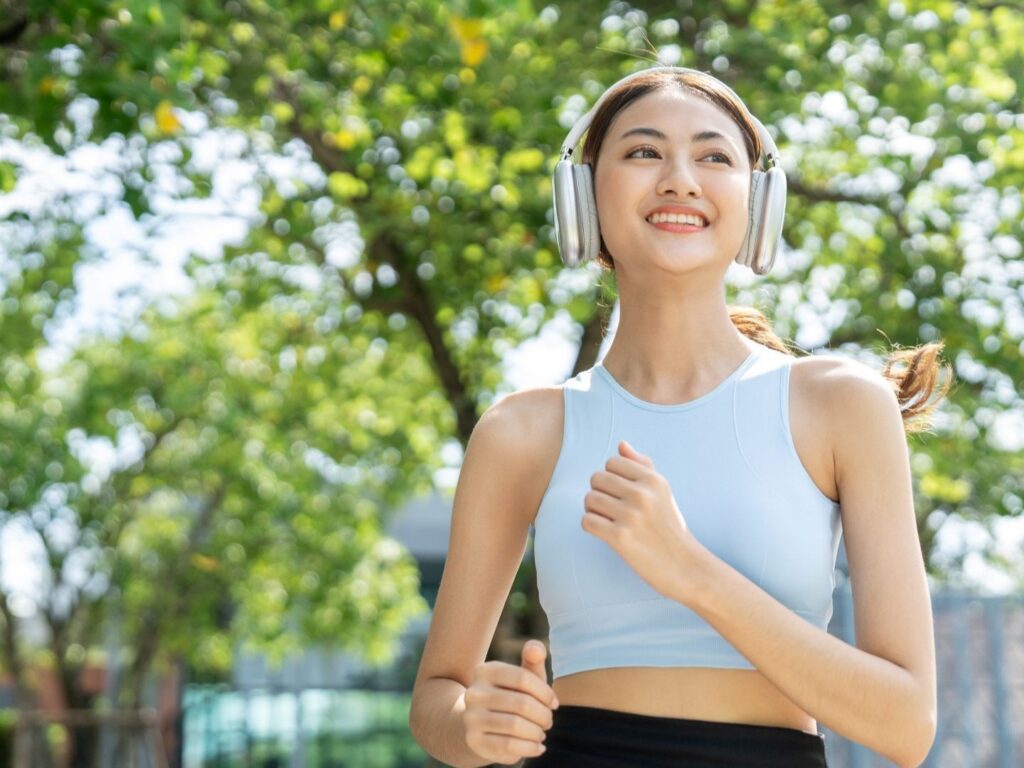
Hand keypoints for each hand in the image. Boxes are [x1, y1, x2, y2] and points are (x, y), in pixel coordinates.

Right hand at [463, 639, 559, 763]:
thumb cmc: (511, 695)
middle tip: (549, 721)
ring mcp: (471, 718)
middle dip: (543, 715)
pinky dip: (530, 748)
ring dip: (537, 732)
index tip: (554, 703)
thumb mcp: (522, 677)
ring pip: (516, 726)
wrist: (480, 724)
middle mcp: (474, 693)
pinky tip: (538, 747)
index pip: (523, 678)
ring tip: (542, 733)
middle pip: (522, 704)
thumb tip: (537, 647)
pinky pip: (509, 746)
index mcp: (485, 670)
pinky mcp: (474, 741)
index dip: (545, 693)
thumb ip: (533, 659)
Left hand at [583, 439, 702, 600]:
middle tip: (612, 509)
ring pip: (589, 499)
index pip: (612, 462)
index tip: (620, 493)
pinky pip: (587, 521)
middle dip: (600, 493)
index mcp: (653, 480)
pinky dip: (591, 527)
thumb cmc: (669, 527)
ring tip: (608, 520)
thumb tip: (621, 444)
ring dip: (593, 510)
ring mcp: (631, 516)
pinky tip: (605, 533)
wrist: (686, 566)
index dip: (611, 477)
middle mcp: (643, 494)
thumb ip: (642, 466)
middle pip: (597, 479)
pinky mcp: (620, 538)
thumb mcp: (663, 492)